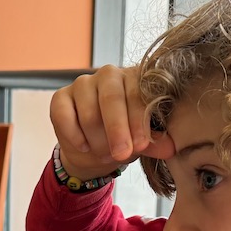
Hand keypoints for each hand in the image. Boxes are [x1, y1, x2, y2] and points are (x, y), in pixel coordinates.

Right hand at [49, 65, 176, 182]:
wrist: (95, 150)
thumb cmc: (125, 137)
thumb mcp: (142, 141)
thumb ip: (154, 142)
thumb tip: (170, 149)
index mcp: (135, 78)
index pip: (137, 95)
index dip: (138, 121)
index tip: (141, 146)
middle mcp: (109, 74)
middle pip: (112, 98)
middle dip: (117, 130)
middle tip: (121, 155)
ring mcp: (83, 83)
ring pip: (88, 112)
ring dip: (97, 140)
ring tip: (105, 155)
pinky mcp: (60, 97)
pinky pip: (64, 116)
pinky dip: (74, 136)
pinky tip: (84, 147)